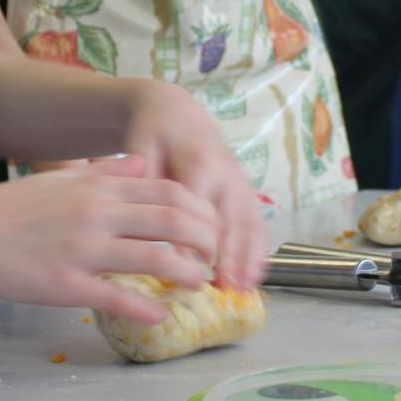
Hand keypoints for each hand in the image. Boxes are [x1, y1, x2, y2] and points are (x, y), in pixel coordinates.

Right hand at [0, 164, 221, 323]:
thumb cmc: (9, 210)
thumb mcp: (60, 178)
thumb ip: (105, 172)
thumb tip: (143, 163)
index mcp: (97, 186)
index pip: (168, 190)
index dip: (201, 209)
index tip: (214, 224)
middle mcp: (97, 213)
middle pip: (173, 221)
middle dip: (206, 240)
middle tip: (216, 255)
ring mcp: (83, 250)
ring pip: (154, 260)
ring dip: (187, 273)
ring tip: (200, 283)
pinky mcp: (66, 285)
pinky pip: (118, 297)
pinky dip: (147, 307)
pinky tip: (162, 314)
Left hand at [119, 80, 270, 289]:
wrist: (177, 111)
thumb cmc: (153, 133)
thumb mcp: (140, 147)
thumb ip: (144, 180)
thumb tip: (145, 219)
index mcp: (198, 162)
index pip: (198, 206)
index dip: (193, 238)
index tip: (188, 270)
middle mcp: (226, 173)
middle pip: (231, 219)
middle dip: (231, 255)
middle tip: (227, 288)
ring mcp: (241, 182)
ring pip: (249, 222)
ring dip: (250, 257)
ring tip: (245, 289)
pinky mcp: (246, 190)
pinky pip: (258, 221)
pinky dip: (260, 249)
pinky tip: (257, 275)